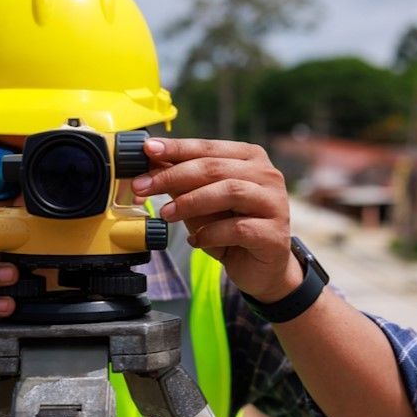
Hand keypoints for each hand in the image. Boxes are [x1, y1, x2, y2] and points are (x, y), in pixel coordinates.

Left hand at [131, 137, 302, 303]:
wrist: (259, 268)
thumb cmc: (229, 230)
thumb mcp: (200, 202)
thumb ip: (181, 183)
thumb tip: (149, 165)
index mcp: (249, 158)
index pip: (208, 147)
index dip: (176, 148)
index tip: (147, 150)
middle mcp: (267, 175)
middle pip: (215, 167)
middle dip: (173, 176)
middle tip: (143, 186)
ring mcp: (274, 203)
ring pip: (230, 191)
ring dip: (191, 202)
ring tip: (167, 214)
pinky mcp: (274, 233)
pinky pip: (238, 228)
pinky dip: (211, 234)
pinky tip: (196, 241)